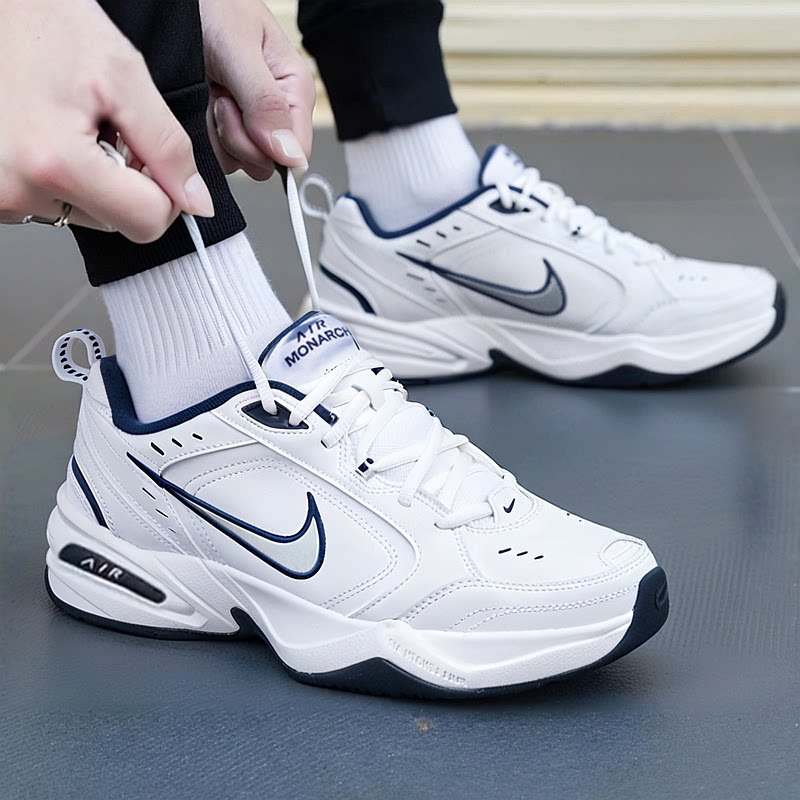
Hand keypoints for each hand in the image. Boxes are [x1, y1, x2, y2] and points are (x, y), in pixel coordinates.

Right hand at [0, 0, 213, 241]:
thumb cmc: (41, 21)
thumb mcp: (123, 74)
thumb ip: (167, 147)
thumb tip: (196, 201)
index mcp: (56, 165)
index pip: (146, 222)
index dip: (164, 192)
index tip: (150, 155)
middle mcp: (17, 191)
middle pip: (116, 222)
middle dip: (125, 181)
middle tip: (104, 128)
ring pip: (84, 214)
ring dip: (92, 178)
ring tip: (68, 125)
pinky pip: (50, 203)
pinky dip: (61, 177)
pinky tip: (48, 136)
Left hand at [200, 0, 314, 180]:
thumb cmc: (210, 6)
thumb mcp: (239, 49)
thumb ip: (266, 103)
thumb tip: (290, 155)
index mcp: (294, 92)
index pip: (297, 153)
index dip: (269, 149)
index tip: (245, 119)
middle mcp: (274, 113)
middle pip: (265, 162)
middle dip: (237, 139)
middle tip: (222, 97)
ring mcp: (246, 122)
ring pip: (238, 161)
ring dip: (215, 133)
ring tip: (210, 91)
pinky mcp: (220, 127)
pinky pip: (214, 154)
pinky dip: (200, 132)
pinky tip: (199, 101)